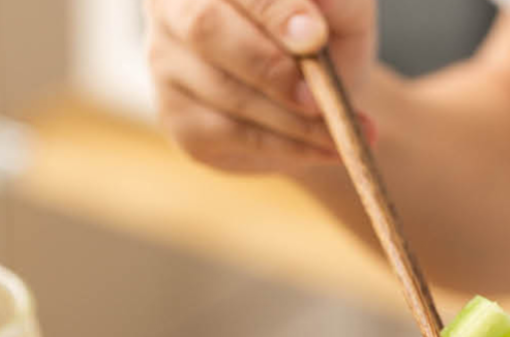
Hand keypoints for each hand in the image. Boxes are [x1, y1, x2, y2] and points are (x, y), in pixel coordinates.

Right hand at [145, 0, 376, 173]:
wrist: (313, 97)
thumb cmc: (323, 39)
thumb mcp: (343, 13)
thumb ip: (339, 2)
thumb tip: (322, 4)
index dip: (273, 8)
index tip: (314, 37)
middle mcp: (172, 3)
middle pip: (206, 28)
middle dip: (270, 68)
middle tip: (318, 98)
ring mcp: (166, 61)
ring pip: (227, 92)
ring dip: (292, 121)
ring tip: (343, 133)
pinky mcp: (179, 118)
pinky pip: (233, 135)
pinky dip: (288, 146)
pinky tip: (327, 150)